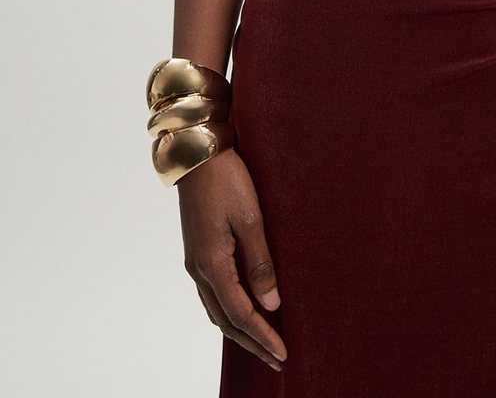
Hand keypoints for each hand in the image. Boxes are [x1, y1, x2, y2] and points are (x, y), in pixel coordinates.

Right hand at [177, 147, 287, 372]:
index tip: (283, 353)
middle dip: (251, 342)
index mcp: (212, 264)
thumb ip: (260, 263)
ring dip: (239, 329)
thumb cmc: (227, 180)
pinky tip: (243, 310)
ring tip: (262, 342)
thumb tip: (271, 305)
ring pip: (216, 309)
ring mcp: (195, 261)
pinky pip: (212, 293)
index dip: (262, 336)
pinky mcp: (198, 251)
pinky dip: (228, 310)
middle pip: (225, 320)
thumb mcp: (251, 219)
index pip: (240, 314)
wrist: (198, 154)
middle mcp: (199, 270)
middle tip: (277, 358)